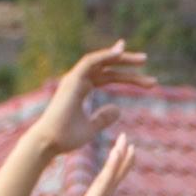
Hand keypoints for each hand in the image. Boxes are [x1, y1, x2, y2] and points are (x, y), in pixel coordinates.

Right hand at [13, 136, 135, 195]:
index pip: (106, 191)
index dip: (116, 174)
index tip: (124, 158)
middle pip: (109, 179)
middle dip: (119, 160)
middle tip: (127, 140)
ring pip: (107, 177)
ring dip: (117, 157)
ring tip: (126, 139)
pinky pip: (103, 184)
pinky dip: (111, 169)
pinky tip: (118, 153)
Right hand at [30, 40, 151, 157]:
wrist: (49, 142)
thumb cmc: (65, 138)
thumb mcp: (90, 128)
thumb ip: (103, 118)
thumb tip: (118, 109)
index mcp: (81, 89)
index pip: (106, 76)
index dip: (124, 74)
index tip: (145, 77)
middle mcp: (78, 80)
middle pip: (106, 67)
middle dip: (127, 64)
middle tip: (146, 60)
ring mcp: (74, 79)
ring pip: (101, 61)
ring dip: (121, 58)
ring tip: (143, 59)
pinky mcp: (72, 80)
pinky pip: (90, 62)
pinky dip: (105, 56)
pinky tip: (120, 53)